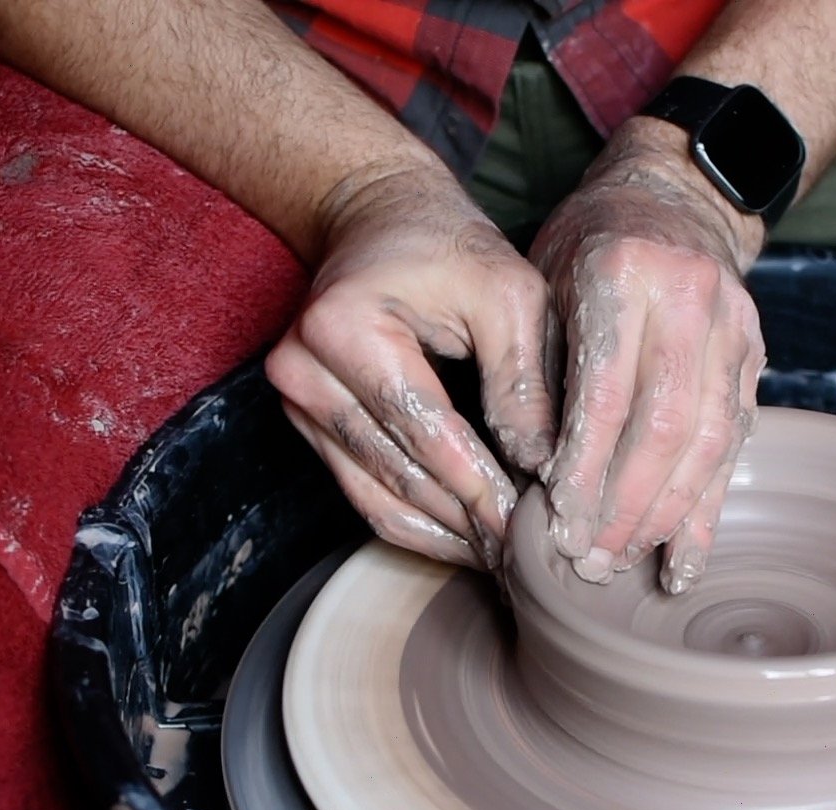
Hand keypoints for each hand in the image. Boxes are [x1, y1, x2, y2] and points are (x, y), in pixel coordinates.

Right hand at [266, 164, 556, 569]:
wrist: (383, 221)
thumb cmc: (451, 250)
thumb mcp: (508, 292)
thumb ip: (524, 378)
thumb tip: (540, 466)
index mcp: (344, 326)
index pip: (424, 429)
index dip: (481, 484)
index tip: (531, 527)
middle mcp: (302, 368)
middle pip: (397, 471)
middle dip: (467, 520)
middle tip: (526, 559)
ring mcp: (296, 399)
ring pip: (375, 496)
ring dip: (442, 535)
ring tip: (500, 562)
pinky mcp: (307, 422)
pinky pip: (362, 492)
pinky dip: (415, 523)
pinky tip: (463, 543)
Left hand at [531, 119, 768, 593]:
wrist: (670, 195)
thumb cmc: (584, 248)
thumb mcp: (540, 287)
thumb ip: (538, 374)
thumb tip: (533, 473)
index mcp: (624, 275)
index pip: (606, 394)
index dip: (584, 469)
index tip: (558, 525)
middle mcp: (690, 300)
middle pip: (665, 429)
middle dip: (625, 507)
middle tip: (589, 563)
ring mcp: (734, 328)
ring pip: (710, 443)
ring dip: (667, 518)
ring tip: (627, 567)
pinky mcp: (757, 356)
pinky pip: (736, 444)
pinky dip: (708, 509)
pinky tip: (682, 559)